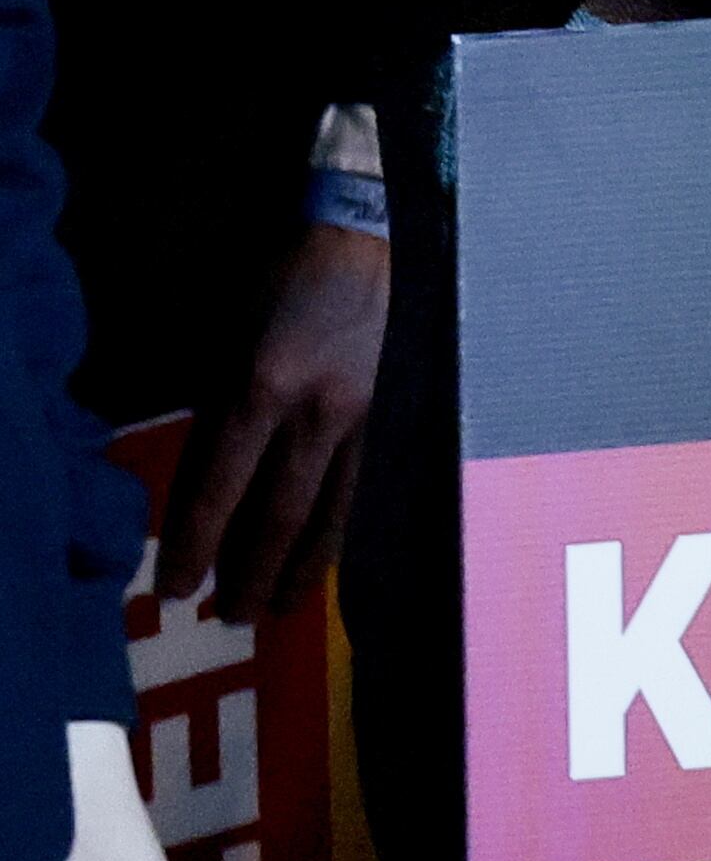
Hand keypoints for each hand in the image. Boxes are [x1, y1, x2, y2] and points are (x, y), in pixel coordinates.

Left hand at [162, 221, 388, 621]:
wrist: (362, 241)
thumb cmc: (279, 282)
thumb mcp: (227, 340)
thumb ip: (218, 412)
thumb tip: (201, 487)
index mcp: (262, 389)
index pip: (220, 488)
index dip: (196, 544)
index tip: (175, 587)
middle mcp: (314, 416)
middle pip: (279, 516)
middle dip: (250, 573)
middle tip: (229, 619)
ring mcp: (359, 422)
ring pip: (329, 514)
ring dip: (299, 569)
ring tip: (278, 608)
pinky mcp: (387, 420)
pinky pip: (357, 491)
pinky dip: (335, 534)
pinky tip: (321, 562)